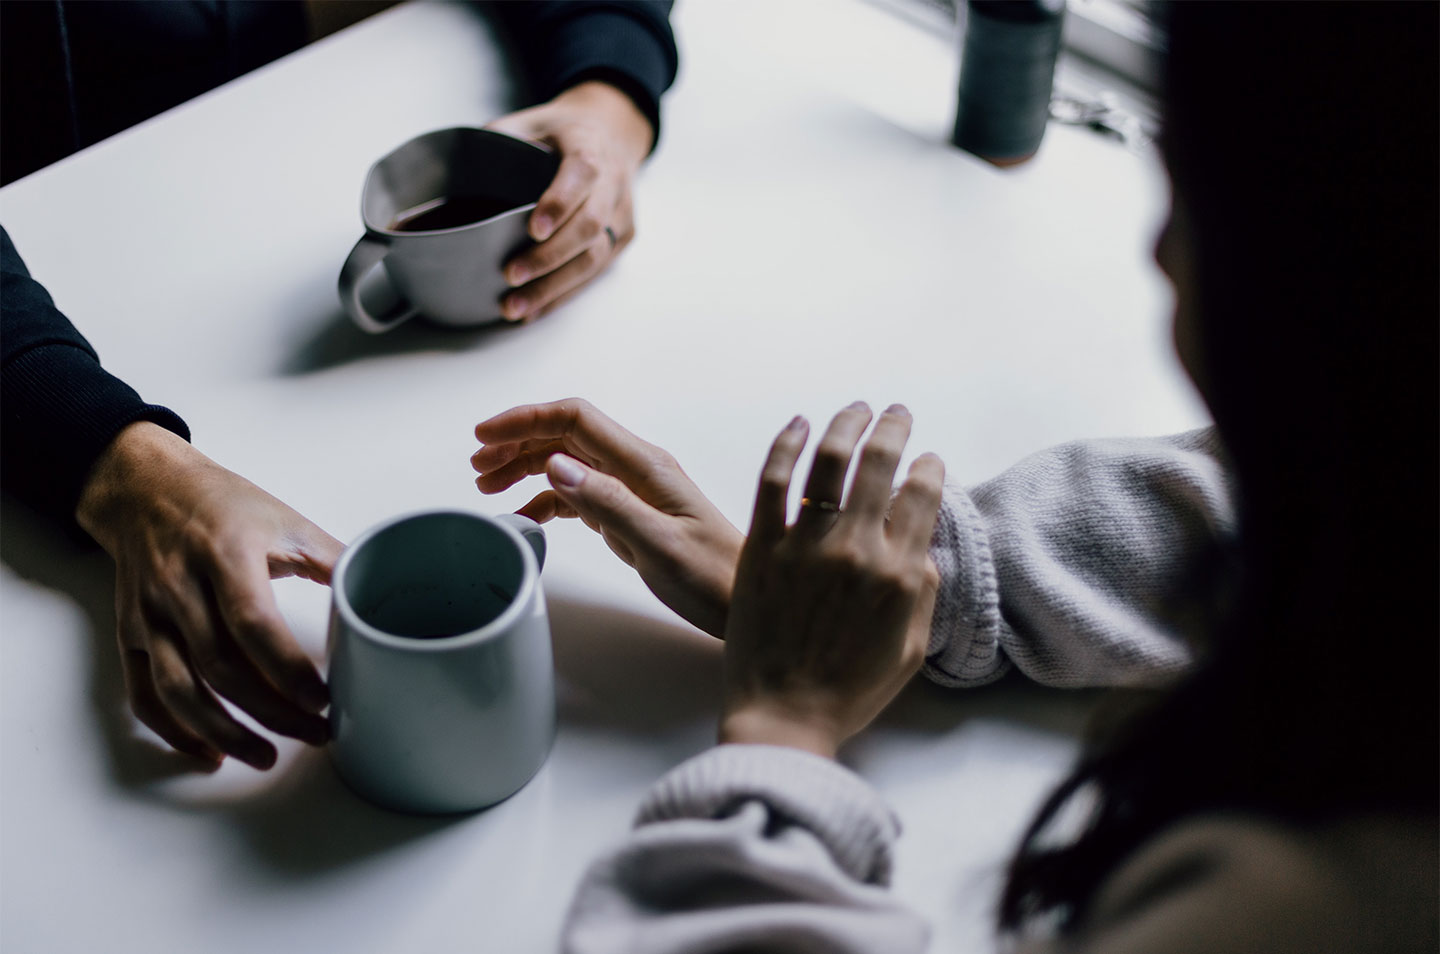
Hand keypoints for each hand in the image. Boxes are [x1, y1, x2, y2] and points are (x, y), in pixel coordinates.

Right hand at [74, 422, 341, 768]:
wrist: (146, 488)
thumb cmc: (223, 504)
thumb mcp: (286, 519)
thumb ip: (333, 559)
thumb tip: (381, 592)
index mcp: (225, 554)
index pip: (253, 623)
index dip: (287, 669)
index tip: (323, 699)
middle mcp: (180, 587)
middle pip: (221, 667)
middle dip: (272, 711)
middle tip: (316, 733)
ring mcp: (150, 615)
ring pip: (179, 690)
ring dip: (224, 732)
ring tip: (267, 756)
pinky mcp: (131, 634)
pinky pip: (144, 694)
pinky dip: (175, 731)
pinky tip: (210, 752)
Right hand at [472, 399, 741, 637]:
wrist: (744, 603)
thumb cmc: (712, 578)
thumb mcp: (658, 546)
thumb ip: (608, 504)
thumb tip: (556, 465)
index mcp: (644, 465)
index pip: (576, 420)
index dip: (526, 419)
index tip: (484, 435)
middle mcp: (637, 469)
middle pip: (566, 435)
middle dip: (518, 442)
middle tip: (477, 466)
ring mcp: (633, 491)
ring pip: (568, 462)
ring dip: (527, 468)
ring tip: (489, 487)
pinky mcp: (630, 515)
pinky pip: (580, 495)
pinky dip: (547, 500)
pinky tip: (526, 517)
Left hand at [486, 81, 653, 322]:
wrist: (612, 131)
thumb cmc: (563, 131)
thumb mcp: (531, 119)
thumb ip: (499, 137)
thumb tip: (454, 166)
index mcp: (589, 147)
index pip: (582, 175)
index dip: (559, 204)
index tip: (532, 229)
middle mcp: (612, 183)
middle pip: (589, 226)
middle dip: (549, 256)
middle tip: (511, 275)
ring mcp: (621, 214)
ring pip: (595, 257)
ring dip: (554, 287)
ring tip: (517, 306)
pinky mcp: (622, 237)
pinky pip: (596, 272)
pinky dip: (564, 294)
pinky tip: (535, 310)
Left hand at [718, 403, 943, 759]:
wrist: (783, 716)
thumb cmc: (849, 691)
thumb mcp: (910, 648)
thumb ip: (922, 591)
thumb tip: (923, 544)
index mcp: (899, 574)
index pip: (923, 497)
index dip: (929, 469)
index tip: (928, 459)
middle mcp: (856, 549)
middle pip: (880, 464)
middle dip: (894, 428)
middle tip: (896, 413)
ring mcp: (805, 544)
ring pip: (829, 461)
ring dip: (847, 424)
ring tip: (856, 409)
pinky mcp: (761, 546)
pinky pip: (773, 480)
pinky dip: (786, 444)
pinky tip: (799, 424)